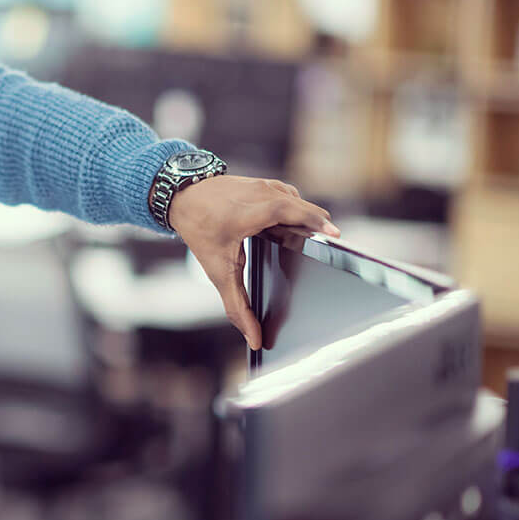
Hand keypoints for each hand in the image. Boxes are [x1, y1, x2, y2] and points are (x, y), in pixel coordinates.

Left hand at [166, 175, 339, 350]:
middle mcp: (267, 192)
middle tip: (331, 247)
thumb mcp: (218, 271)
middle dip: (320, 227)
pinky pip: (290, 198)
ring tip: (314, 239)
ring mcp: (267, 185)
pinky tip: (293, 228)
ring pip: (299, 203)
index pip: (301, 214)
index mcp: (261, 208)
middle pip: (306, 209)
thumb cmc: (200, 230)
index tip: (337, 238)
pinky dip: (295, 211)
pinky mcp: (265, 184)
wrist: (181, 197)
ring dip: (308, 219)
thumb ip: (237, 305)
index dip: (321, 226)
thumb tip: (253, 336)